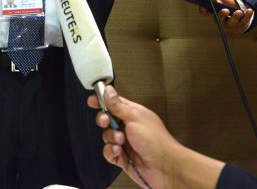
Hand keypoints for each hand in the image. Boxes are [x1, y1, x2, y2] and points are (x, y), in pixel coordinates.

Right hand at [87, 85, 223, 188]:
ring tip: (121, 140)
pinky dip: (111, 151)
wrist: (163, 167)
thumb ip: (118, 105)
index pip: (114, 103)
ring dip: (111, 138)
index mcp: (133, 114)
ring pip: (106, 136)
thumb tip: (108, 90)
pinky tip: (118, 151)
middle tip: (107, 121)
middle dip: (104, 121)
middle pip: (107, 120)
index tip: (92, 101)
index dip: (102, 101)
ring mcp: (125, 142)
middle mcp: (128, 127)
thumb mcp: (134, 117)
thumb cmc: (156, 141)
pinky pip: (108, 152)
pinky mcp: (122, 157)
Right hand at [194, 0, 251, 32]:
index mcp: (213, 13)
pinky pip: (244, 22)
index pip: (205, 14)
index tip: (204, 7)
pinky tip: (250, 10)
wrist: (239, 9)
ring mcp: (230, 25)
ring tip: (239, 12)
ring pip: (232, 23)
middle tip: (225, 10)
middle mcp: (220, 21)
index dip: (203, 11)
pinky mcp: (240, 26)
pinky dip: (247, 16)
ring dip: (235, 17)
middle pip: (218, 20)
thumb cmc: (226, 3)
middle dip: (222, 15)